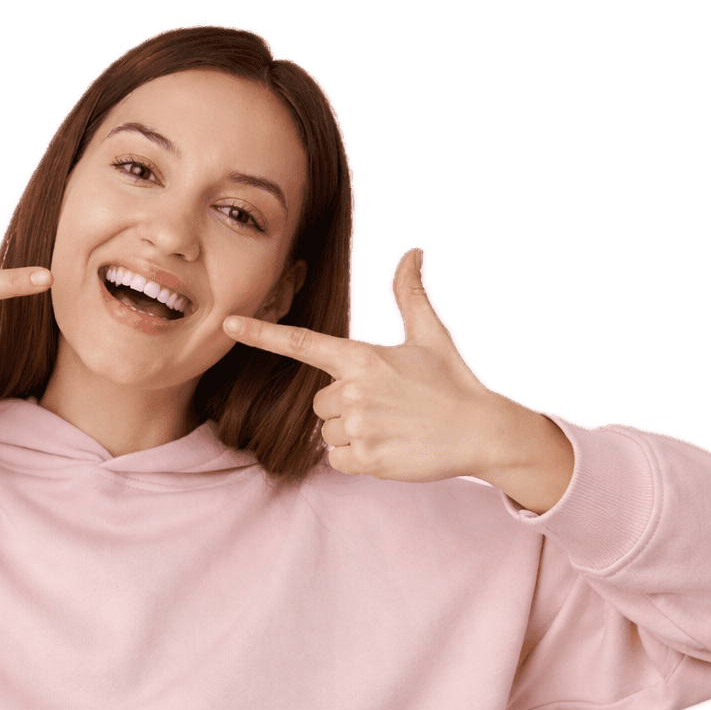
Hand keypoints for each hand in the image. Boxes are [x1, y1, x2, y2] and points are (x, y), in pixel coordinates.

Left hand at [223, 246, 573, 512]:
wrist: (482, 430)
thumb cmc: (453, 380)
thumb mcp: (430, 333)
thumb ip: (409, 293)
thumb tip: (412, 251)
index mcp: (362, 356)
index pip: (301, 342)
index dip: (261, 333)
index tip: (228, 324)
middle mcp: (354, 390)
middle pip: (320, 402)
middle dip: (346, 405)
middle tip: (388, 405)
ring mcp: (359, 426)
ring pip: (327, 432)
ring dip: (353, 432)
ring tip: (392, 426)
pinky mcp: (365, 459)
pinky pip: (336, 458)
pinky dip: (356, 458)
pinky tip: (388, 447)